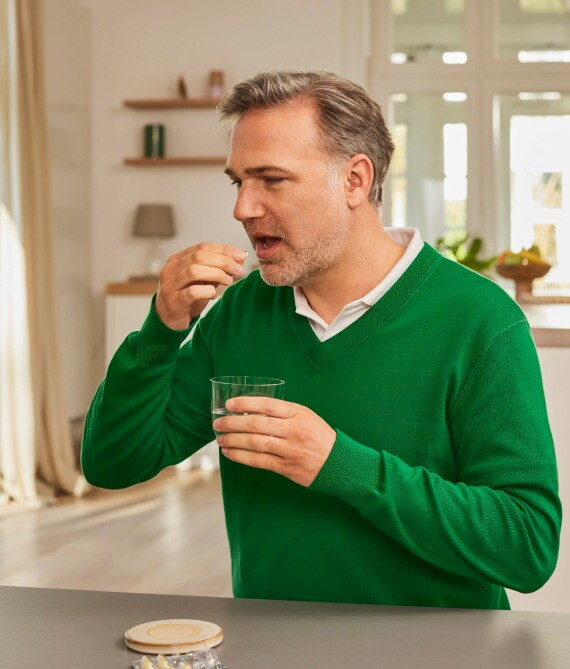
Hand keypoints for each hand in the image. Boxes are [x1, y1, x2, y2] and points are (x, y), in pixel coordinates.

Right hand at [155, 242, 246, 329]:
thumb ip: (218, 269)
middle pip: (199, 256)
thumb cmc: (187, 298)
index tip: (240, 254)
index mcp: (177, 259)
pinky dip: (208, 291)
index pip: (202, 247)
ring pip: (194, 271)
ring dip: (217, 274)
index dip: (223, 249)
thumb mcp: (203, 281)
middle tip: (238, 269)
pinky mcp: (173, 301)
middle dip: (223, 261)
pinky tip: (214, 295)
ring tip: (229, 281)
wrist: (168, 321)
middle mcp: (171, 269)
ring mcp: (170, 285)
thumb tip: (239, 258)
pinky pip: (193, 292)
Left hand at [213, 397, 335, 486]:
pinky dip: (241, 456)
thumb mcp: (306, 416)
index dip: (246, 403)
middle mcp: (293, 431)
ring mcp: (289, 450)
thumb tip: (251, 410)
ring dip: (233, 440)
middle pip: (257, 424)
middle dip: (233, 423)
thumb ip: (284, 412)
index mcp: (299, 414)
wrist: (339, 463)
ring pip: (255, 443)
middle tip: (218, 423)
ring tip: (220, 438)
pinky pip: (259, 461)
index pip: (268, 405)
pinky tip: (230, 452)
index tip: (229, 404)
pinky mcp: (286, 468)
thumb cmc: (319, 437)